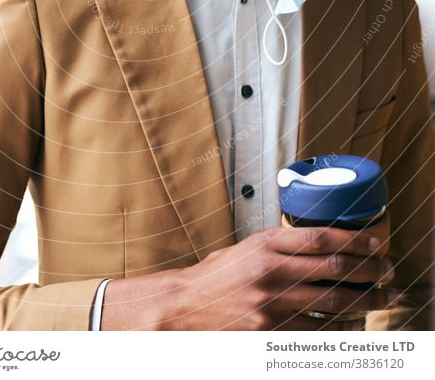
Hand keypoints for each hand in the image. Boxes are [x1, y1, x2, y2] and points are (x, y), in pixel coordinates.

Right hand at [100, 227, 396, 329]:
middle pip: (332, 268)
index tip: (374, 242)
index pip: (319, 237)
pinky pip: (315, 331)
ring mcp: (270, 304)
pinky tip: (354, 324)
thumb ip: (278, 246)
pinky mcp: (268, 333)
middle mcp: (269, 271)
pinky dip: (339, 327)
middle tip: (387, 269)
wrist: (182, 308)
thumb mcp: (245, 249)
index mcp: (263, 244)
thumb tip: (319, 245)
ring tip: (381, 296)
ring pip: (331, 302)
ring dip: (362, 299)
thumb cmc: (214, 278)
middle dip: (367, 269)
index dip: (353, 240)